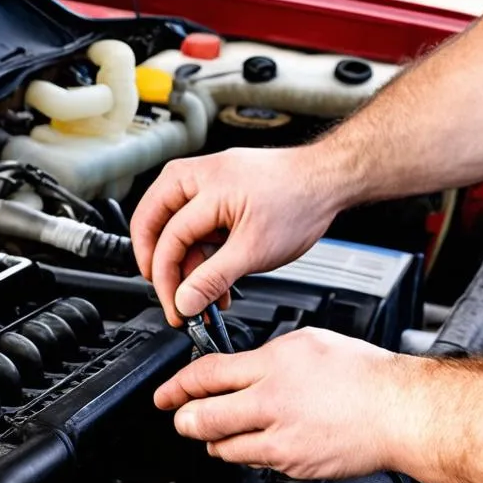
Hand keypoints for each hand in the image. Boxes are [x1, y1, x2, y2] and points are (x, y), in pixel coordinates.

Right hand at [130, 146, 342, 324]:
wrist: (330, 179)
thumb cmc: (301, 201)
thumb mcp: (254, 250)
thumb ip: (213, 278)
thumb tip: (184, 302)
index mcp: (206, 184)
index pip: (169, 238)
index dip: (168, 279)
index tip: (176, 307)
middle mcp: (199, 175)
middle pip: (151, 221)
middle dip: (157, 264)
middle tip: (167, 293)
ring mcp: (206, 180)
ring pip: (171, 224)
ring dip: (185, 263)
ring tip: (202, 294)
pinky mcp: (217, 190)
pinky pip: (193, 223)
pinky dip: (200, 253)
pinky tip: (214, 278)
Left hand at [155, 328, 421, 479]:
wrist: (403, 412)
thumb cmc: (365, 376)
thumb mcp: (309, 344)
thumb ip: (266, 358)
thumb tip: (236, 368)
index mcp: (273, 364)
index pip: (206, 374)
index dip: (176, 386)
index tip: (164, 394)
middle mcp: (271, 401)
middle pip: (201, 418)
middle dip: (183, 420)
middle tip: (182, 418)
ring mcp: (279, 437)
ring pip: (221, 447)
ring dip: (215, 439)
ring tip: (226, 430)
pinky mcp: (290, 464)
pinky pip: (253, 461)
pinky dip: (250, 453)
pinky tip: (265, 440)